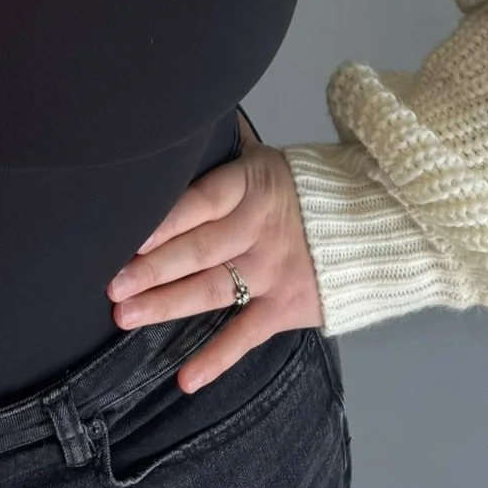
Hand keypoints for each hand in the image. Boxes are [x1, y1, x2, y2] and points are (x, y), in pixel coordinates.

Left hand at [105, 111, 325, 392]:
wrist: (375, 224)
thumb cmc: (305, 189)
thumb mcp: (268, 158)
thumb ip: (227, 143)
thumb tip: (191, 108)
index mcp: (250, 185)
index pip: (202, 201)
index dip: (166, 219)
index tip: (129, 233)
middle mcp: (258, 228)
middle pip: (198, 249)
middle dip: (152, 267)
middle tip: (111, 283)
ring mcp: (272, 271)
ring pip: (212, 290)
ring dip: (167, 305)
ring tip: (125, 316)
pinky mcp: (287, 307)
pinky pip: (247, 335)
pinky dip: (217, 358)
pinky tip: (185, 379)